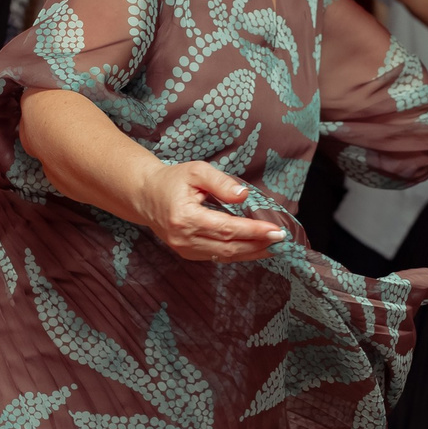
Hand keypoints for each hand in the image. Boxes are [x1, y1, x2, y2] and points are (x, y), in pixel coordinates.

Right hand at [134, 160, 286, 261]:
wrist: (146, 196)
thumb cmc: (172, 180)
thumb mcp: (196, 171)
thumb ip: (221, 182)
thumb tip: (244, 196)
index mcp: (185, 217)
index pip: (226, 228)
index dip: (253, 231)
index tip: (276, 230)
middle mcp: (184, 238)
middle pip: (228, 247)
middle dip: (258, 245)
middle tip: (282, 240)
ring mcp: (185, 249)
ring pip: (224, 256)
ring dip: (252, 253)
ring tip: (274, 247)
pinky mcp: (188, 253)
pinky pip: (217, 257)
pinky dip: (238, 254)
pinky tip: (255, 248)